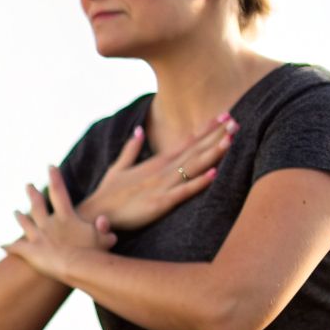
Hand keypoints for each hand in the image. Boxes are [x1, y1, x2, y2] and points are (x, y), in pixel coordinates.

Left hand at [1, 166, 117, 281]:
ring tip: (15, 212)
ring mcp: (37, 237)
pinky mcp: (29, 252)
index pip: (60, 192)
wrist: (73, 267)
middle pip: (37, 205)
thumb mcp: (104, 239)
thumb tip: (102, 220)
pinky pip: (16, 248)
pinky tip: (2, 245)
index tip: (50, 166)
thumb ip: (104, 228)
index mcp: (66, 217)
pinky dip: (9, 246)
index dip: (55, 178)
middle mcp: (48, 224)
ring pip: (25, 223)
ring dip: (20, 217)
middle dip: (33, 194)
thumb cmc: (91, 254)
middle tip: (28, 185)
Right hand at [86, 113, 237, 231]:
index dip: (206, 130)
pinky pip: (183, 192)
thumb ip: (131, 149)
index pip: (186, 142)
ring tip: (231, 139)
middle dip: (215, 135)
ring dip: (212, 153)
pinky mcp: (159, 204)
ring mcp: (161, 186)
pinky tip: (213, 174)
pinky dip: (198, 183)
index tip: (224, 116)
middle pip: (194, 150)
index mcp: (156, 162)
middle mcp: (162, 170)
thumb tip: (139, 131)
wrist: (94, 214)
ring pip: (192, 167)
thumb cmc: (107, 194)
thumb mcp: (118, 167)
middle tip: (236, 121)